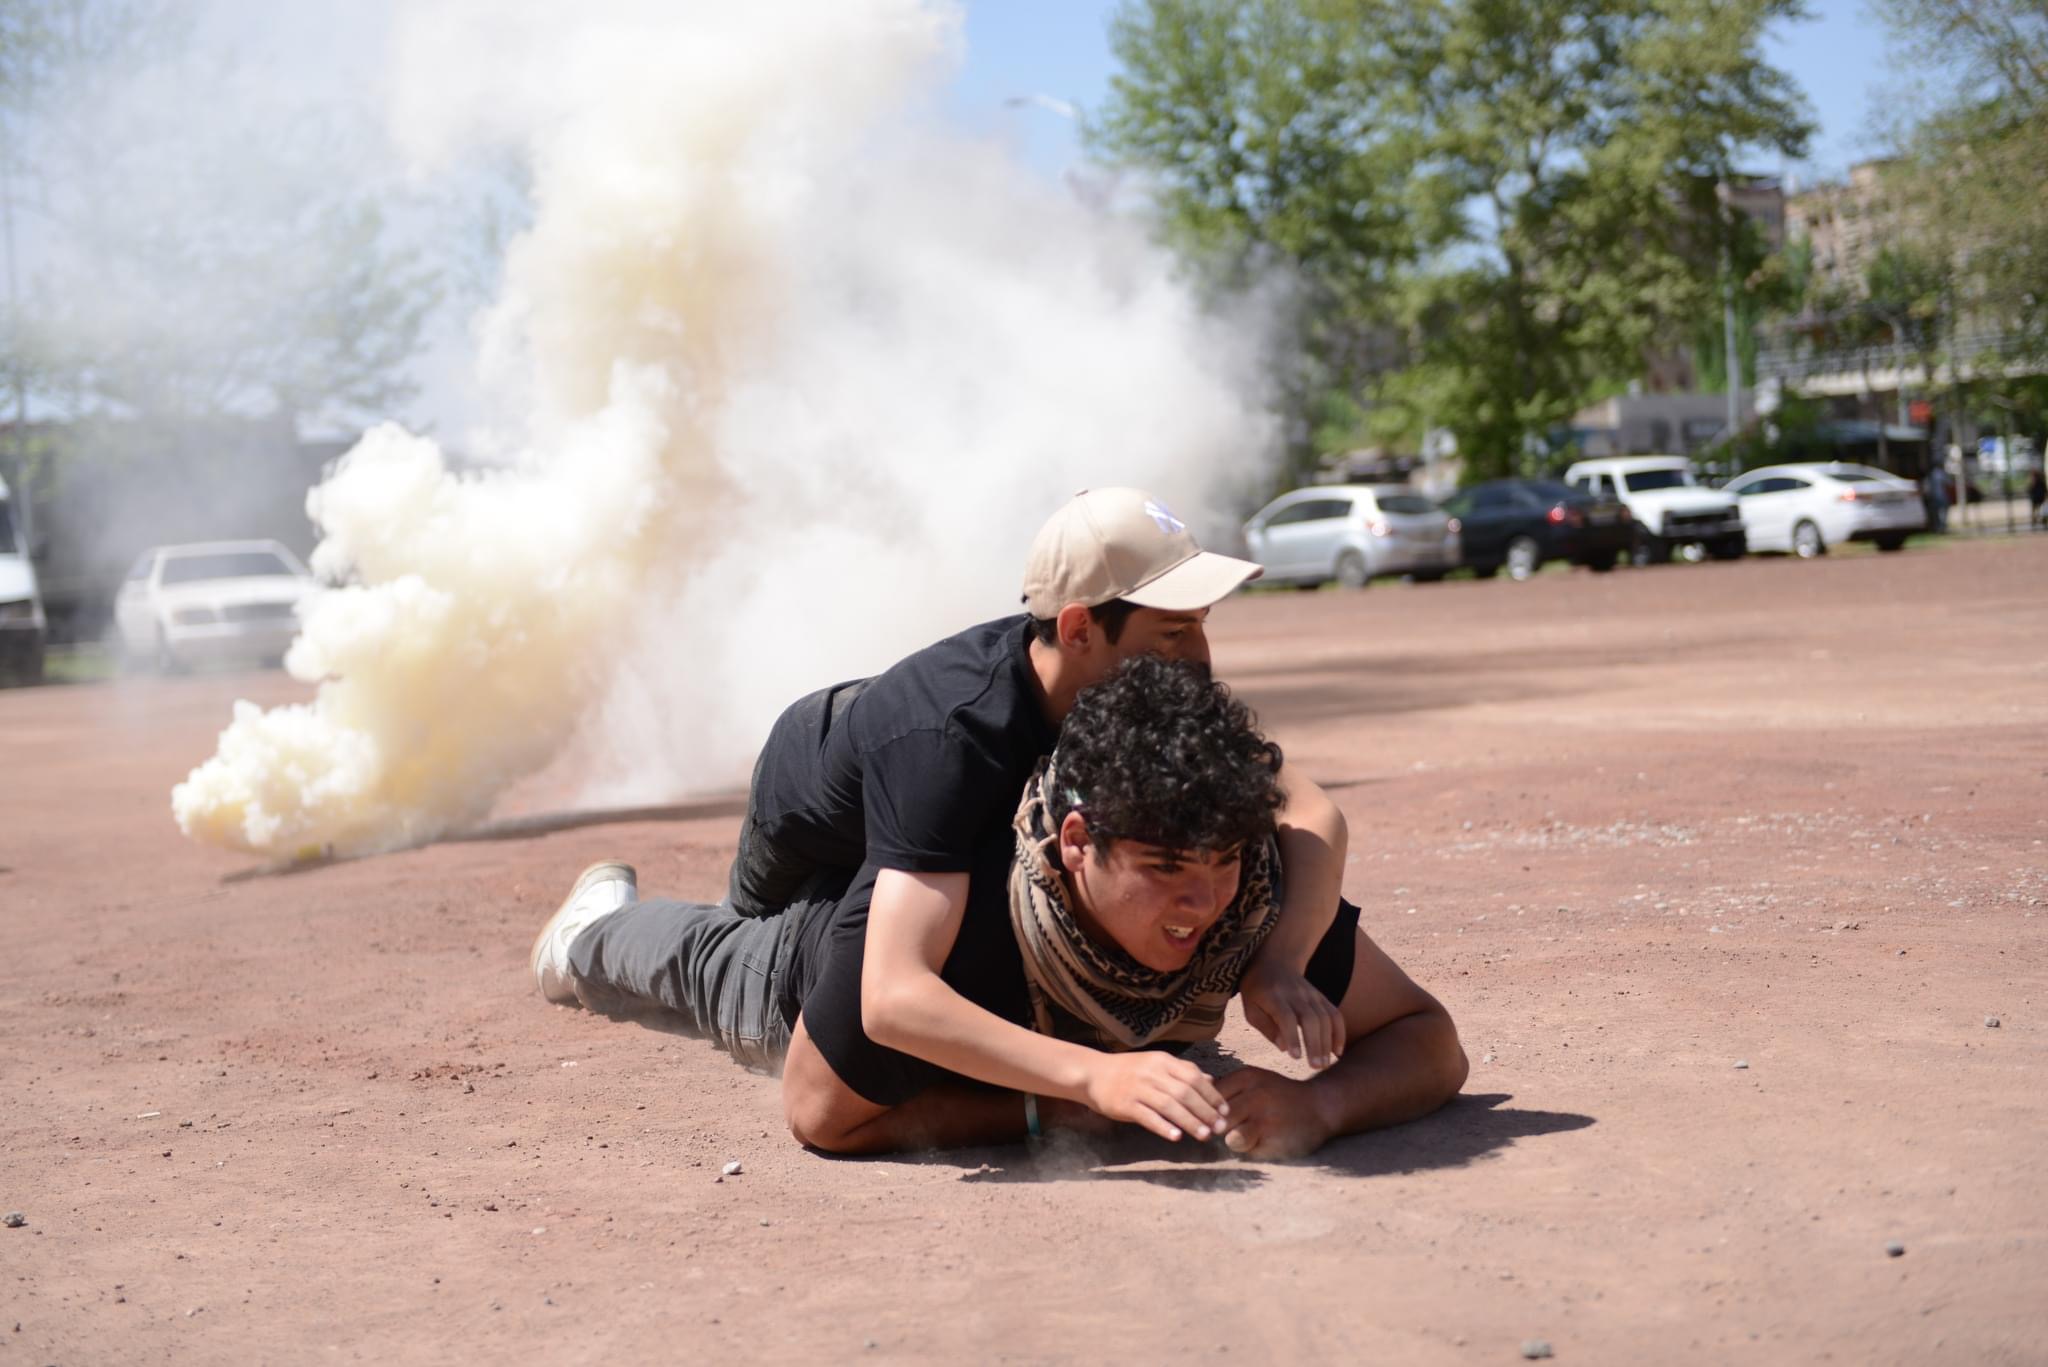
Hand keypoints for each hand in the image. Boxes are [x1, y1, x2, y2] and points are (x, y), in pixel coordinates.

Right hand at [1081, 1051, 1230, 1142]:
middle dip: (1205, 1111)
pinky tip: (1176, 1137)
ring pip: (1169, 1105)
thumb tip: (1211, 1080)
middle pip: (1185, 1092)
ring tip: (1204, 1135)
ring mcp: (1138, 1088)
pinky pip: (1147, 1116)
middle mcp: (1152, 1073)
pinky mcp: (1125, 1104)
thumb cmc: (1129, 1070)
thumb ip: (1182, 1071)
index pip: (1194, 1077)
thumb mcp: (1156, 1064)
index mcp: (1163, 1061)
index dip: (1212, 1095)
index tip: (1225, 1112)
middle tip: (1219, 1128)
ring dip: (1189, 1121)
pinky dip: (1163, 1126)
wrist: (1093, 1074)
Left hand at [1215, 1065, 1332, 1160]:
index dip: (1205, 1109)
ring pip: (1229, 1138)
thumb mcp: (1254, 1082)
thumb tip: (1190, 1097)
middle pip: (1216, 1119)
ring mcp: (1266, 1119)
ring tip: (1248, 1135)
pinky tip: (1263, 1142)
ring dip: (1234, 1141)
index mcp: (1247, 1077)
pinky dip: (1250, 1151)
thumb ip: (1226, 1089)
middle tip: (1228, 1129)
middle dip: (1217, 1128)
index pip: (1209, 1096)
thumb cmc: (1279, 1095)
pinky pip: (1247, 1152)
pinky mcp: (1275, 1140)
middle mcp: (1255, 1095)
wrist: (1321, 1106)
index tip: (1212, 1115)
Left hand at [1238, 960, 1345, 1068]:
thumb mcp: (1250, 1007)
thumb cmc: (1257, 990)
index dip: (1292, 1036)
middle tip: (1315, 1066)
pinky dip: (1339, 1033)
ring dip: (1327, 1042)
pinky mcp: (1321, 997)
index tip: (1295, 1056)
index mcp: (1273, 996)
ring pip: (1325, 1017)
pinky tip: (1337, 1051)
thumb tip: (1284, 1047)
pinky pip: (1335, 1014)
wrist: (1275, 961)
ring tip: (1324, 1064)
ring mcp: (1311, 994)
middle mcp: (1295, 994)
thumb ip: (1266, 1027)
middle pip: (1310, 1018)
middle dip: (1315, 1043)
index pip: (1286, 1016)